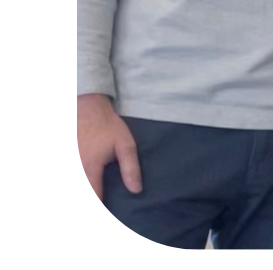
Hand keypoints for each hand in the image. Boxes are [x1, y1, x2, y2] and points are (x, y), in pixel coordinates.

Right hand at [77, 94, 141, 232]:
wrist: (87, 108)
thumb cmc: (109, 127)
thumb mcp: (126, 144)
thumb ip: (131, 168)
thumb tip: (136, 190)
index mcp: (91, 168)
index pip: (91, 201)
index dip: (94, 220)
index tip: (99, 233)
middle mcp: (75, 171)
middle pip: (77, 200)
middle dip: (87, 217)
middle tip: (98, 232)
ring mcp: (69, 166)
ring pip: (72, 193)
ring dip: (79, 201)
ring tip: (95, 224)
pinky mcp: (68, 163)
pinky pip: (70, 183)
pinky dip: (75, 193)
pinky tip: (79, 196)